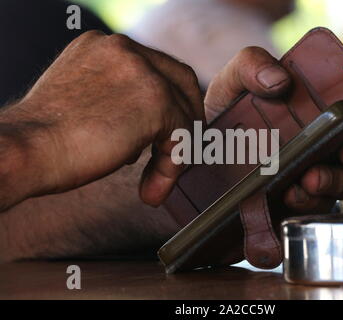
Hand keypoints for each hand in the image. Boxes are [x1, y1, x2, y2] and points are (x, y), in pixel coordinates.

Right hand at [0, 31, 203, 209]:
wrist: (25, 151)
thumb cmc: (46, 138)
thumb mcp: (85, 102)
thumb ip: (117, 100)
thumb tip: (148, 125)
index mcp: (105, 47)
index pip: (157, 69)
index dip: (171, 101)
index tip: (168, 132)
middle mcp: (125, 49)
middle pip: (181, 80)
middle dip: (186, 119)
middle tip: (179, 153)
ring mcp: (142, 71)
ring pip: (183, 112)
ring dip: (176, 152)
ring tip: (156, 183)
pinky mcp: (155, 100)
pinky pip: (181, 135)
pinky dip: (172, 165)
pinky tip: (152, 188)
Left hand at [205, 47, 342, 214]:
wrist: (196, 162)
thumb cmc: (222, 118)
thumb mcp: (230, 84)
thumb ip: (250, 66)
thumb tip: (278, 80)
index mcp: (318, 109)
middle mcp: (324, 144)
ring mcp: (312, 176)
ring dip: (332, 182)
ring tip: (306, 180)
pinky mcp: (295, 206)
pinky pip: (313, 212)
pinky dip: (306, 208)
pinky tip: (287, 201)